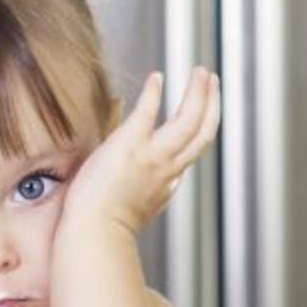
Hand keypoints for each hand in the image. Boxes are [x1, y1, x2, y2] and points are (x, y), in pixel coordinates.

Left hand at [61, 67, 220, 234]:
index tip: (196, 120)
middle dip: (212, 105)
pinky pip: (149, 110)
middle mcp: (168, 169)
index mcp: (165, 187)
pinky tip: (156, 78)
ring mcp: (153, 156)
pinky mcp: (131, 143)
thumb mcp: (131, 212)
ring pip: (191, 119)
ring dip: (199, 93)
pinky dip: (155, 92)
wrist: (94, 234)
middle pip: (203, 133)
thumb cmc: (101, 228)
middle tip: (212, 84)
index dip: (195, 136)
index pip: (188, 157)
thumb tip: (146, 184)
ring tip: (201, 72)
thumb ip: (141, 195)